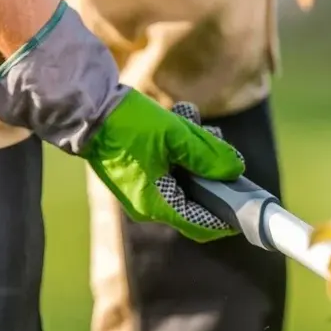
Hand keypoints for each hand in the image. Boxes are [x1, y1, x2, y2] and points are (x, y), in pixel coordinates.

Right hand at [0, 0, 242, 242]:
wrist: (82, 106)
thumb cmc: (124, 124)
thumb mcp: (174, 135)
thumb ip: (208, 154)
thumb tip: (236, 169)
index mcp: (158, 204)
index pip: (203, 224)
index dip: (228, 216)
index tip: (248, 200)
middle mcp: (148, 203)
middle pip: (197, 196)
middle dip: (211, 168)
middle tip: (215, 142)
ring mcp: (141, 186)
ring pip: (184, 175)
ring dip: (195, 149)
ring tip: (193, 121)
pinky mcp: (136, 169)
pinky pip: (168, 163)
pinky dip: (178, 144)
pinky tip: (179, 117)